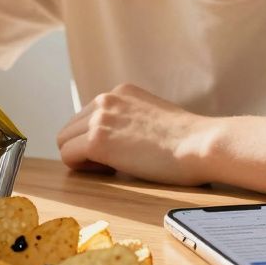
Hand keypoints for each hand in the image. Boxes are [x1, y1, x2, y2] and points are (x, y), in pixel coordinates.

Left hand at [56, 84, 217, 185]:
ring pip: (65, 141)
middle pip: (70, 128)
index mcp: (120, 92)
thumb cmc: (187, 141)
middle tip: (111, 165)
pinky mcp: (96, 140)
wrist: (200, 144)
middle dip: (83, 148)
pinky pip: (68, 156)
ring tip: (111, 169)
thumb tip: (114, 140)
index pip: (87, 116)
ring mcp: (99, 118)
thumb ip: (129, 120)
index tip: (116, 153)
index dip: (95, 139)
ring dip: (82, 158)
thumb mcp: (153, 117)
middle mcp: (106, 99)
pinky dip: (81, 168)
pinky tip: (108, 172)